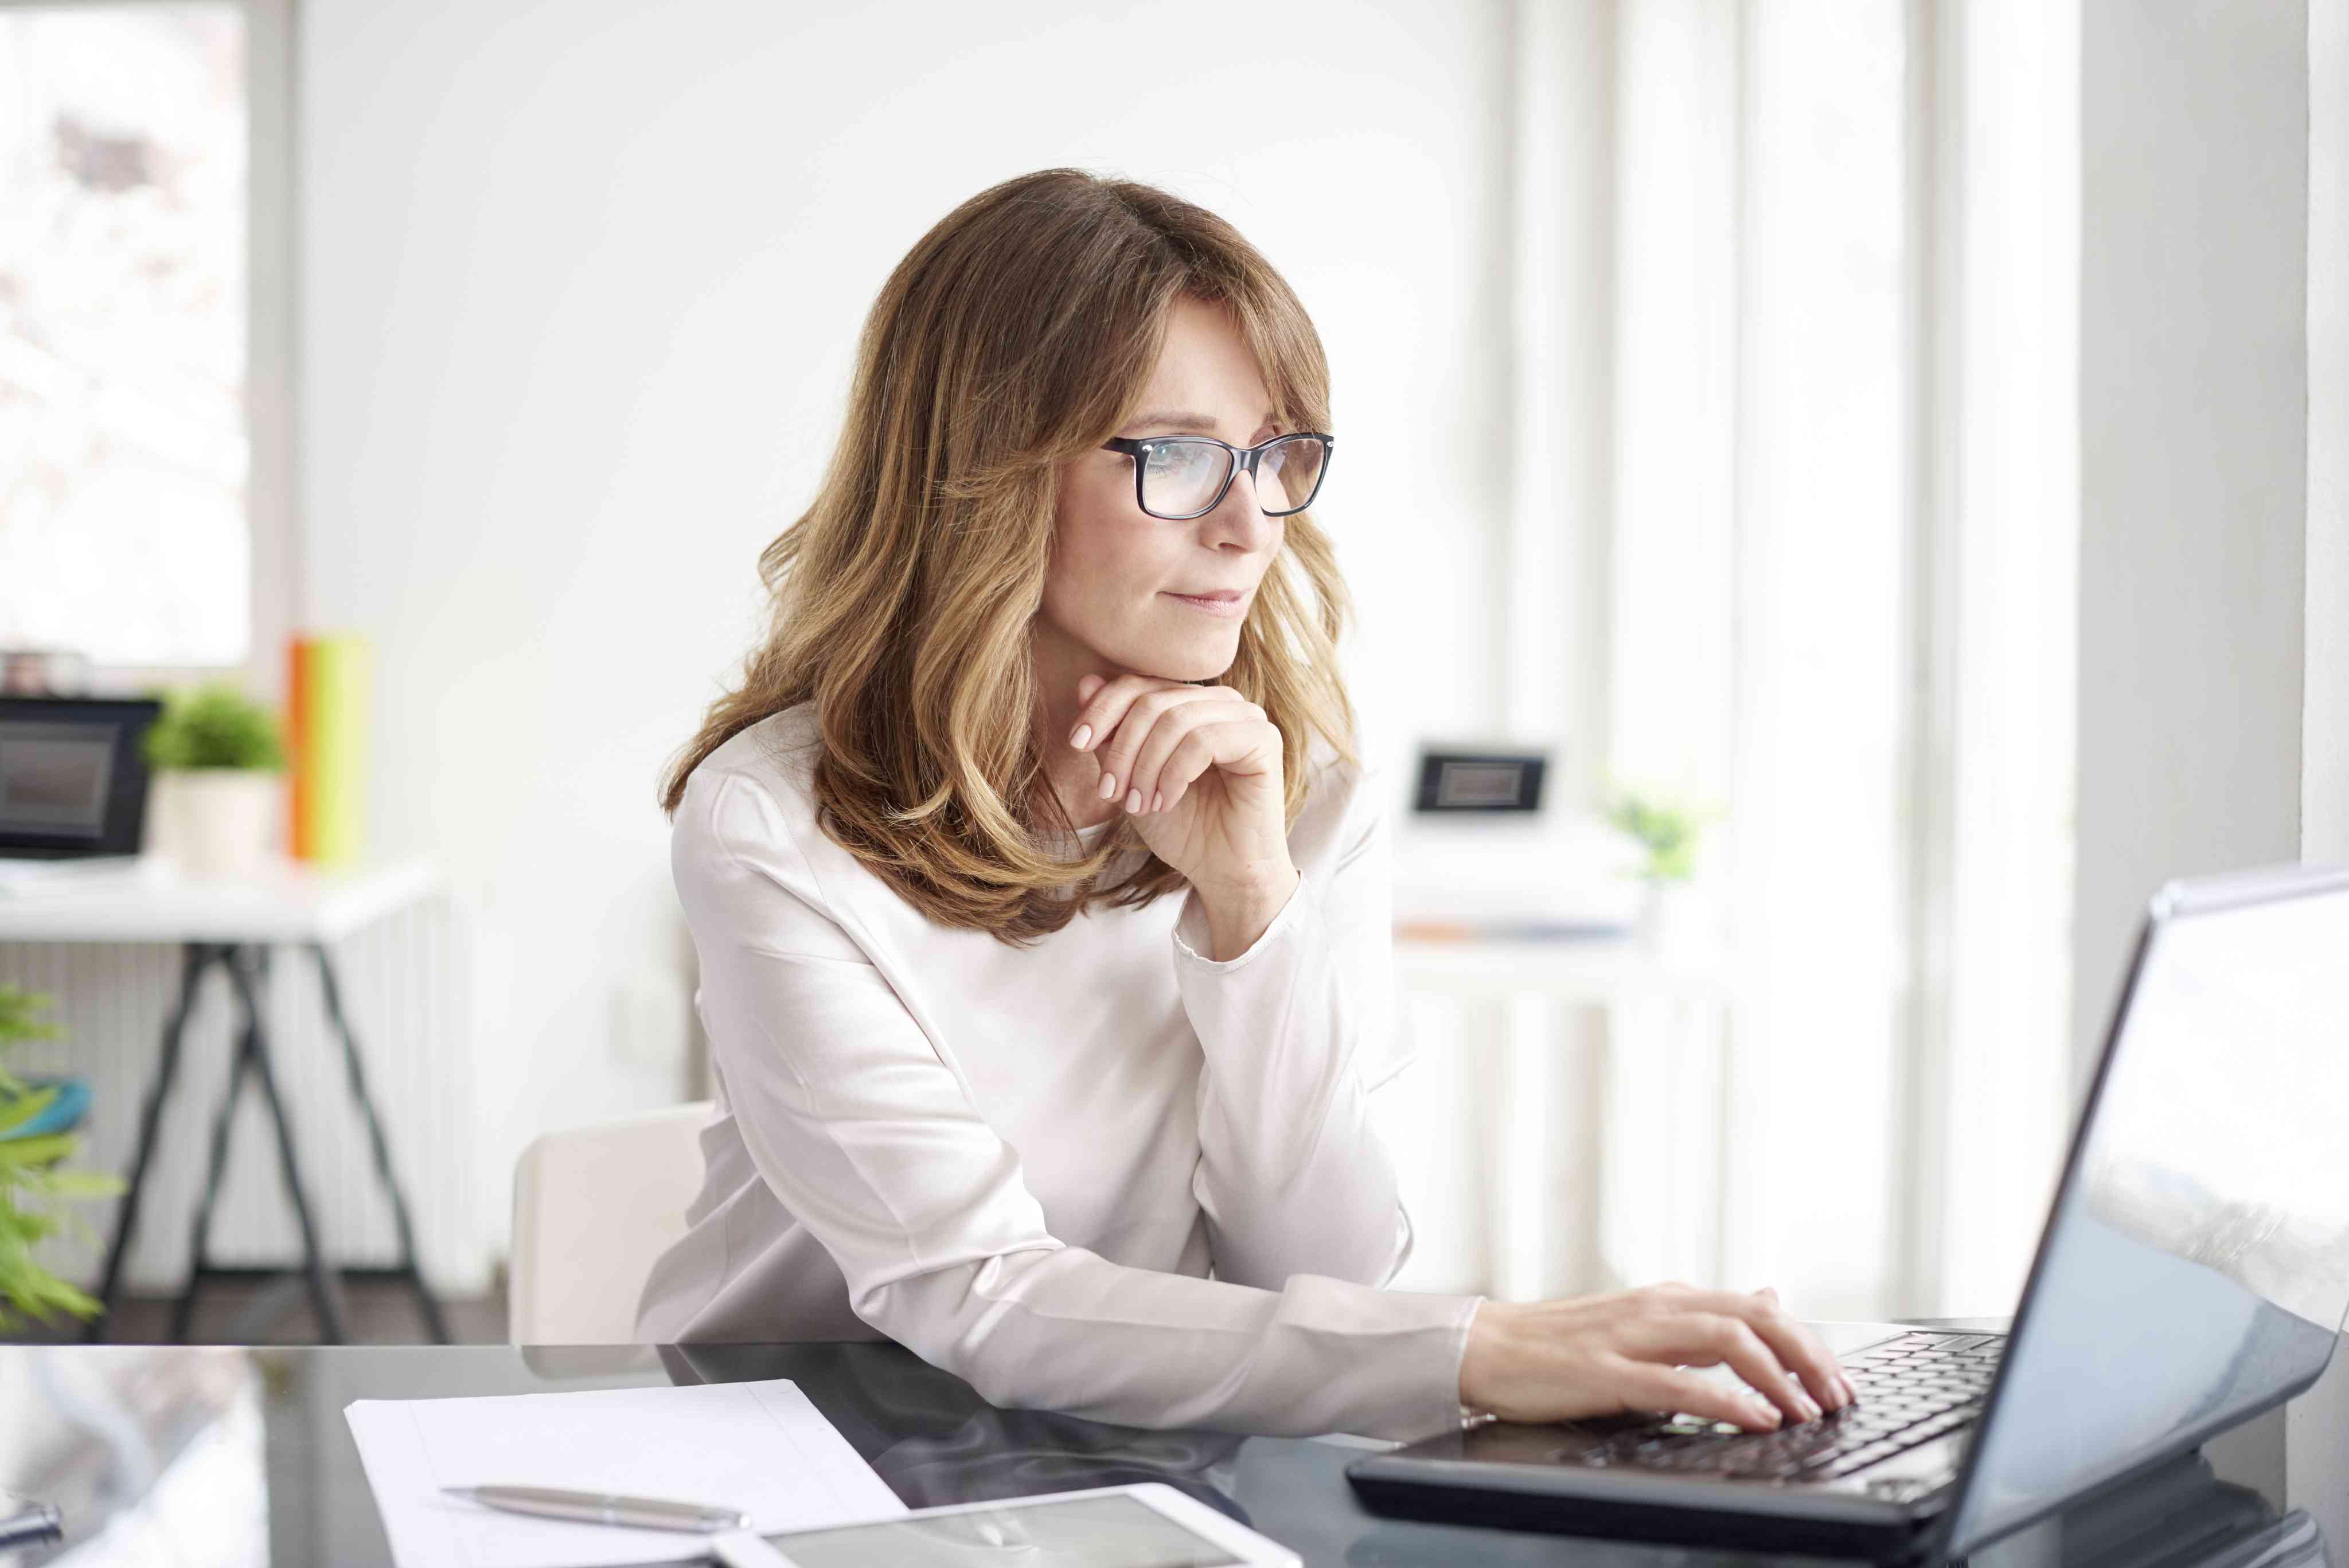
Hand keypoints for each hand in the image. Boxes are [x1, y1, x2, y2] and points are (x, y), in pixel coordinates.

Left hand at [1065, 672, 1295, 903]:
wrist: (1222, 873)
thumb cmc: (1181, 827)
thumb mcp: (1131, 778)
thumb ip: (1112, 734)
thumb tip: (1086, 682)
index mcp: (1191, 702)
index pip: (1138, 685)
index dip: (1101, 709)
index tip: (1076, 744)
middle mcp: (1221, 702)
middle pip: (1153, 701)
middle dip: (1122, 749)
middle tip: (1110, 792)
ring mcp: (1246, 717)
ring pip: (1176, 719)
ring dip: (1146, 767)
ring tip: (1138, 805)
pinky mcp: (1264, 739)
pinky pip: (1204, 740)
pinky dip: (1174, 774)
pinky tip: (1166, 802)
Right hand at [1457, 1283, 1854, 1429]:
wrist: (1486, 1346)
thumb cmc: (1559, 1343)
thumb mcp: (1644, 1322)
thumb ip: (1704, 1317)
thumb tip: (1769, 1296)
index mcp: (1668, 1299)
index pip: (1757, 1309)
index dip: (1807, 1342)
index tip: (1838, 1379)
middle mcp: (1657, 1308)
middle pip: (1754, 1317)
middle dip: (1807, 1356)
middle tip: (1838, 1395)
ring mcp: (1631, 1337)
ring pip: (1725, 1339)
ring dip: (1778, 1375)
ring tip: (1808, 1409)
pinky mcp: (1606, 1372)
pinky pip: (1677, 1383)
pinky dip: (1725, 1401)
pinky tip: (1755, 1418)